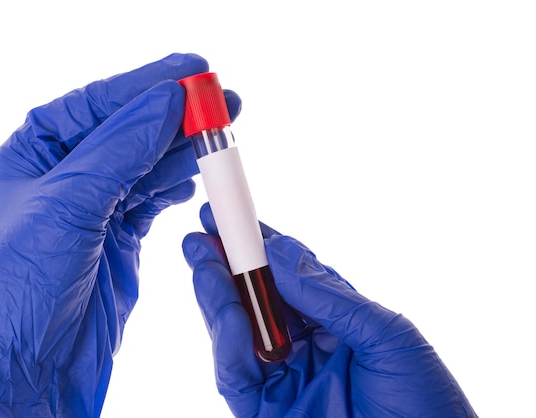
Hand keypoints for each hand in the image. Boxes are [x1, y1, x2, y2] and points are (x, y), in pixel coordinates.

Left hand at [0, 54, 240, 416]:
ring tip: (222, 135)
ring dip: (185, 149)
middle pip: (130, 129)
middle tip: (222, 102)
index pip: (98, 104)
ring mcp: (95, 206)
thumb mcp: (68, 205)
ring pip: (149, 163)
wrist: (32, 366)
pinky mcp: (120, 236)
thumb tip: (165, 102)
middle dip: (175, 116)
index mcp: (35, 153)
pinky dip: (178, 184)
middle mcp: (65, 175)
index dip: (146, 84)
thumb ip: (121, 149)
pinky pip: (156, 197)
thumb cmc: (21, 290)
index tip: (191, 72)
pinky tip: (196, 174)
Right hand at [183, 204, 476, 416]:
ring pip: (235, 333)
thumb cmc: (424, 402)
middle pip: (254, 301)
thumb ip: (328, 294)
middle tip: (202, 233)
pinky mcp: (266, 411)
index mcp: (332, 321)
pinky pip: (236, 375)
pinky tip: (228, 313)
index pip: (285, 276)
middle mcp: (302, 345)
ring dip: (217, 295)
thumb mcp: (384, 335)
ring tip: (204, 261)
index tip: (232, 218)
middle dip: (225, 265)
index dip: (257, 246)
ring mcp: (282, 378)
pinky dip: (227, 342)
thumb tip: (281, 252)